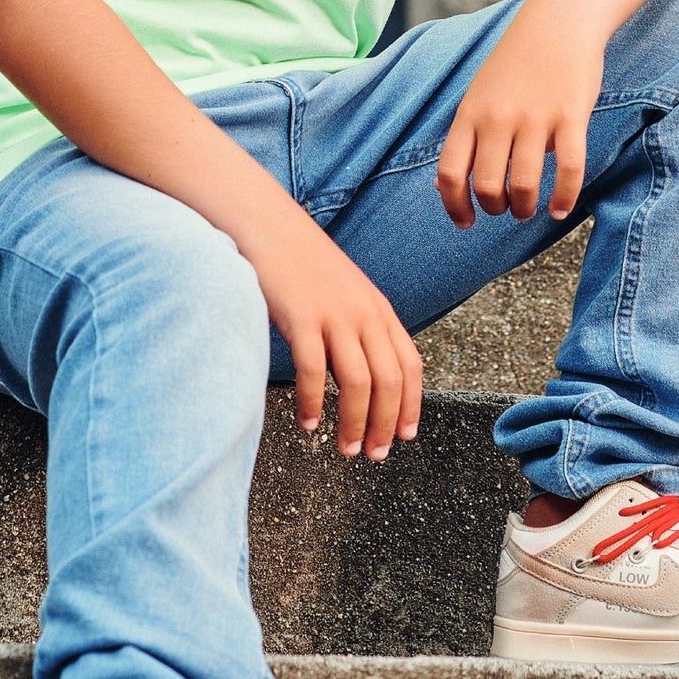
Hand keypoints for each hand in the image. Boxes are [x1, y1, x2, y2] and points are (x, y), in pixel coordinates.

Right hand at [251, 215, 422, 461]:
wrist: (267, 223)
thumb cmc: (300, 263)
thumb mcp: (344, 292)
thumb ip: (357, 327)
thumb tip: (362, 375)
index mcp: (378, 309)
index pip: (409, 364)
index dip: (411, 405)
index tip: (405, 435)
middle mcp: (364, 313)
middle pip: (388, 380)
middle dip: (385, 424)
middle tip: (374, 455)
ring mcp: (334, 314)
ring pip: (357, 381)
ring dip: (354, 423)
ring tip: (345, 449)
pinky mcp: (301, 316)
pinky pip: (313, 371)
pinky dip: (313, 402)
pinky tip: (307, 423)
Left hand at [435, 0, 604, 226]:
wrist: (557, 22)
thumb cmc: (516, 64)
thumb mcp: (478, 95)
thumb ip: (464, 138)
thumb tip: (443, 186)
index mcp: (470, 114)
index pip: (450, 172)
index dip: (454, 206)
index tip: (465, 222)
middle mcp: (498, 118)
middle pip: (487, 186)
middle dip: (495, 209)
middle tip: (506, 210)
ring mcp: (535, 118)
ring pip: (524, 185)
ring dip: (525, 208)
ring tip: (530, 209)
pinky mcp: (571, 116)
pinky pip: (568, 168)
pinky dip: (564, 197)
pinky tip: (560, 208)